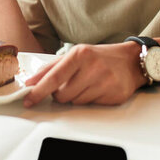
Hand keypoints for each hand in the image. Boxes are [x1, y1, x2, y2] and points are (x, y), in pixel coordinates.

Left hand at [23, 42, 145, 106]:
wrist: (130, 61)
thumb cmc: (99, 57)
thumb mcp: (75, 54)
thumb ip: (51, 68)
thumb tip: (31, 82)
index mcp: (80, 54)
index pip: (54, 77)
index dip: (39, 90)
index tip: (28, 98)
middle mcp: (92, 67)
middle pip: (62, 95)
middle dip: (61, 93)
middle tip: (71, 83)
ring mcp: (104, 82)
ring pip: (75, 102)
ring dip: (76, 96)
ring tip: (87, 83)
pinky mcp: (113, 95)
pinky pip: (90, 105)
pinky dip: (89, 99)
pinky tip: (97, 88)